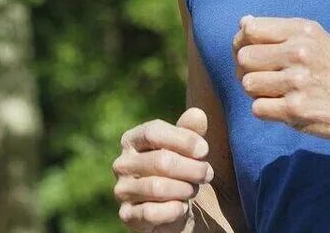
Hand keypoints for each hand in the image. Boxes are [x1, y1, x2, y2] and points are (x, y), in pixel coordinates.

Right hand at [113, 108, 213, 231]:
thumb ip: (191, 130)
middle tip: (207, 173)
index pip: (153, 132)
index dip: (183, 139)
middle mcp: (122, 164)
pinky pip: (152, 212)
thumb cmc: (179, 170)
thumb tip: (198, 114)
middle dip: (191, 168)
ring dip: (185, 189)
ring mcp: (122, 190)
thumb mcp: (187, 147)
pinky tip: (181, 207)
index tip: (204, 150)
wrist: (172, 208)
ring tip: (194, 189)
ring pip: (158, 187)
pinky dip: (173, 209)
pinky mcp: (127, 216)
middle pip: (160, 161)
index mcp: (132, 140)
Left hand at [232, 16, 329, 139]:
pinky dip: (268, 111)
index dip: (243, 44)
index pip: (249, 30)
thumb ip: (279, 32)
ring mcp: (297, 81)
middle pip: (243, 58)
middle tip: (265, 78)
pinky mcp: (297, 110)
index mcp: (302, 30)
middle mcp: (299, 52)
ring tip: (279, 93)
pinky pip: (258, 109)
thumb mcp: (316, 38)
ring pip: (248, 84)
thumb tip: (244, 23)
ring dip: (258, 92)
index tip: (253, 54)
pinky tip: (286, 107)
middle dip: (248, 70)